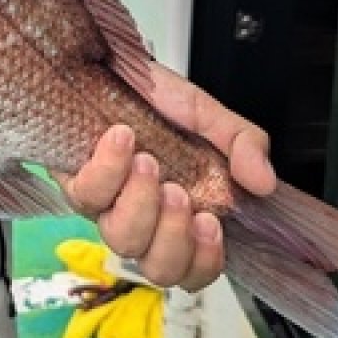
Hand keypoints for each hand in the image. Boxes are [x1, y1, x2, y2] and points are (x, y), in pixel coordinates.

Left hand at [54, 61, 275, 291]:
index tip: (210, 222)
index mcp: (181, 213)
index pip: (194, 270)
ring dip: (141, 204)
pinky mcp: (74, 184)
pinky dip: (109, 169)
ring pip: (121, 241)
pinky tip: (122, 138)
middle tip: (179, 192)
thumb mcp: (210, 116)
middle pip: (158, 270)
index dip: (204, 261)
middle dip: (174, 237)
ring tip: (149, 161)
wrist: (109, 67)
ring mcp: (107, 206)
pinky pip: (87, 196)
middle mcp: (142, 218)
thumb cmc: (155, 99)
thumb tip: (264, 182)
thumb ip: (244, 144)